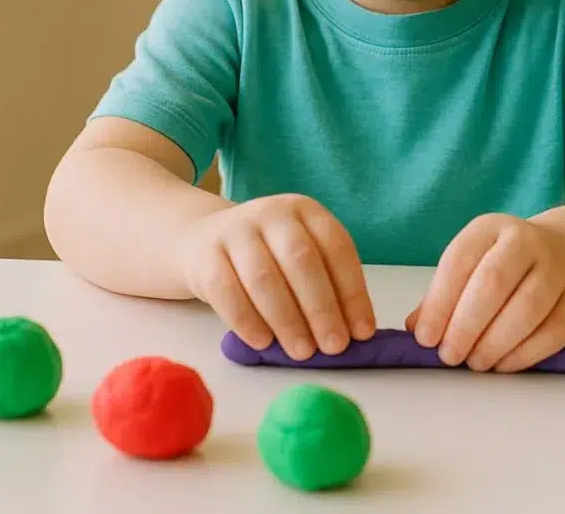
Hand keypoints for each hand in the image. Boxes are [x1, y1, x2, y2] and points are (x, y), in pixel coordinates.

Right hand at [176, 194, 374, 359]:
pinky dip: (247, 321)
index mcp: (306, 211)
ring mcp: (235, 231)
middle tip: (334, 346)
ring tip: (303, 352)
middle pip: (301, 260)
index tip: (362, 331)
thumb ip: (326, 284)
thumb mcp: (299, 255)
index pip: (337, 248)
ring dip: (287, 320)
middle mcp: (272, 214)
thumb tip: (354, 332)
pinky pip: (227, 291)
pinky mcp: (205, 255)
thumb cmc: (266, 256)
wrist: (202, 240)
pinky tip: (263, 344)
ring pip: (264, 277)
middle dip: (322, 308)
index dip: (353, 291)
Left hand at [405, 213, 564, 372]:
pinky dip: (524, 354)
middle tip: (449, 355)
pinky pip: (554, 332)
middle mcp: (526, 242)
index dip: (440, 303)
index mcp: (490, 228)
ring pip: (527, 309)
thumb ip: (441, 295)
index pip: (460, 261)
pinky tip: (502, 364)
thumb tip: (417, 328)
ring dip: (495, 343)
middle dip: (466, 325)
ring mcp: (557, 269)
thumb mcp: (469, 265)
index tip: (425, 337)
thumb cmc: (502, 265)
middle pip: (494, 283)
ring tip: (475, 363)